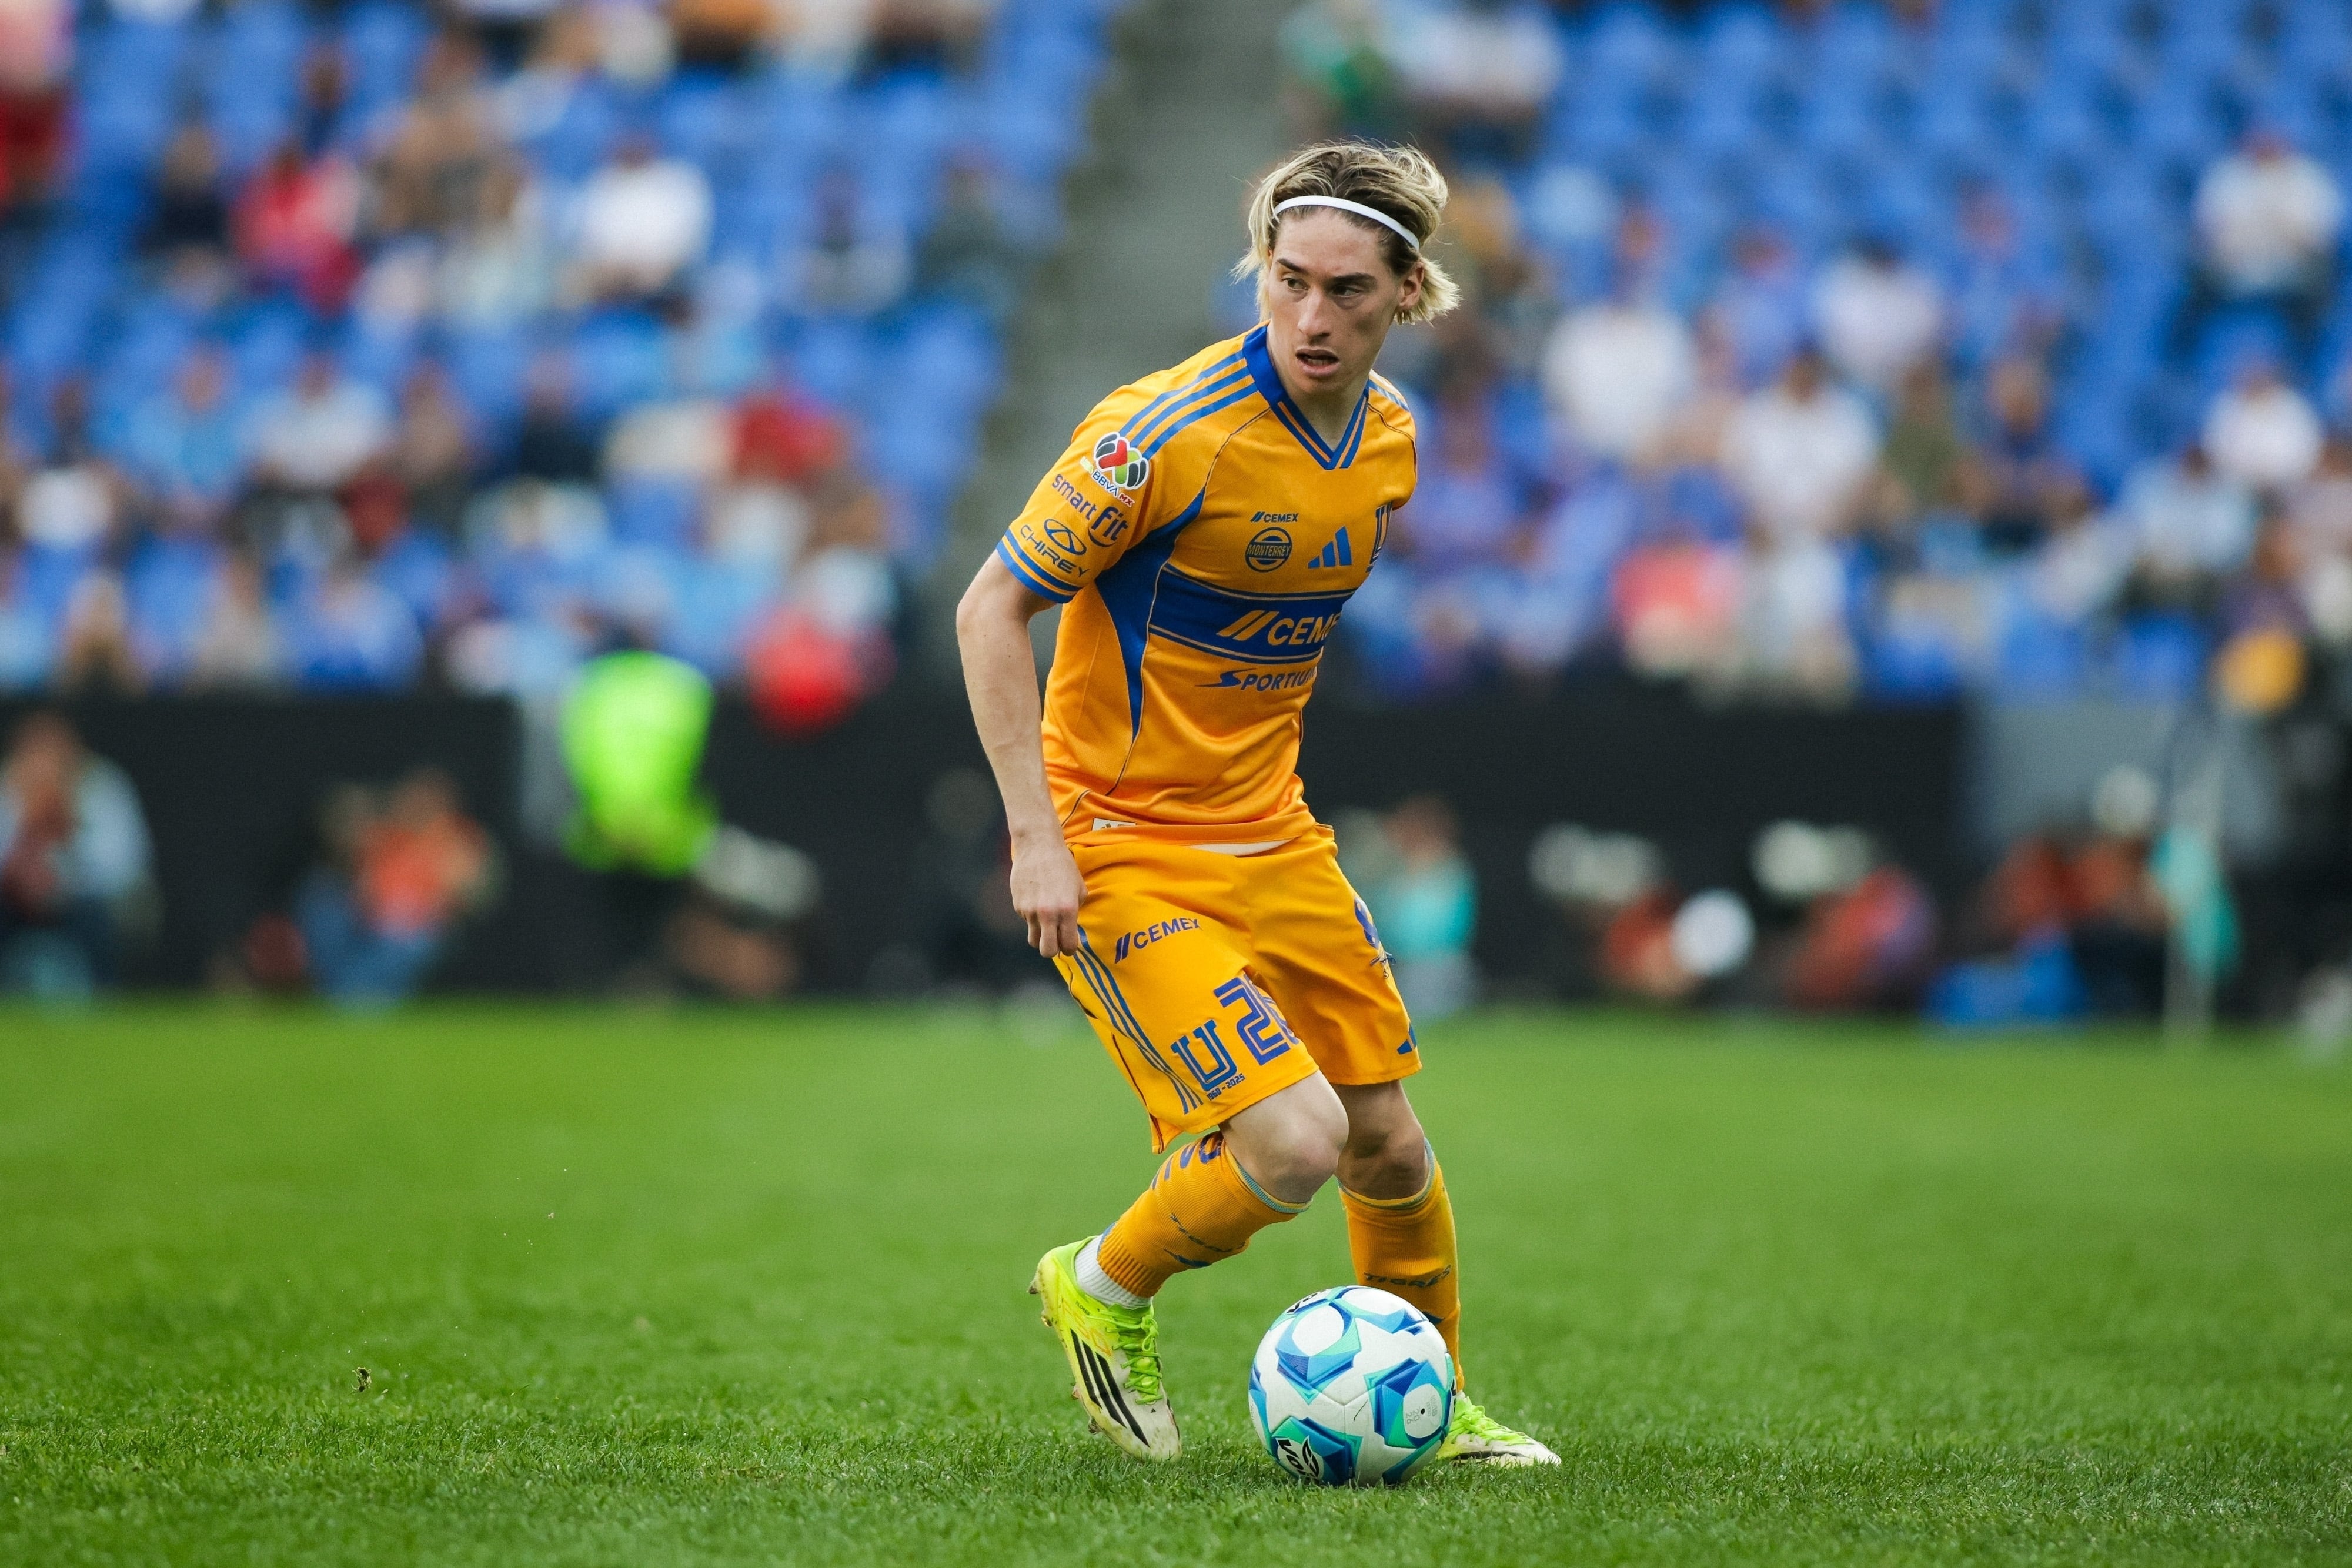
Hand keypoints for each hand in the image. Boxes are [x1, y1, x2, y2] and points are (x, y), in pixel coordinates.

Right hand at [1010, 833, 1085, 957]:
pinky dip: (1032, 917)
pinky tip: (1036, 900)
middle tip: (1056, 941)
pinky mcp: (1018, 906)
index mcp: (1067, 910)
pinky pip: (1026, 921)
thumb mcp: (1079, 888)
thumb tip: (1070, 928)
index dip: (1070, 949)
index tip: (1069, 945)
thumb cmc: (1063, 866)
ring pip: (1033, 938)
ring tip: (1045, 921)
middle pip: (1047, 951)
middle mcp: (1048, 914)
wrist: (1038, 847)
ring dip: (1040, 935)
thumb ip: (1076, 911)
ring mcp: (1030, 911)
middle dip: (1053, 950)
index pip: (1068, 945)